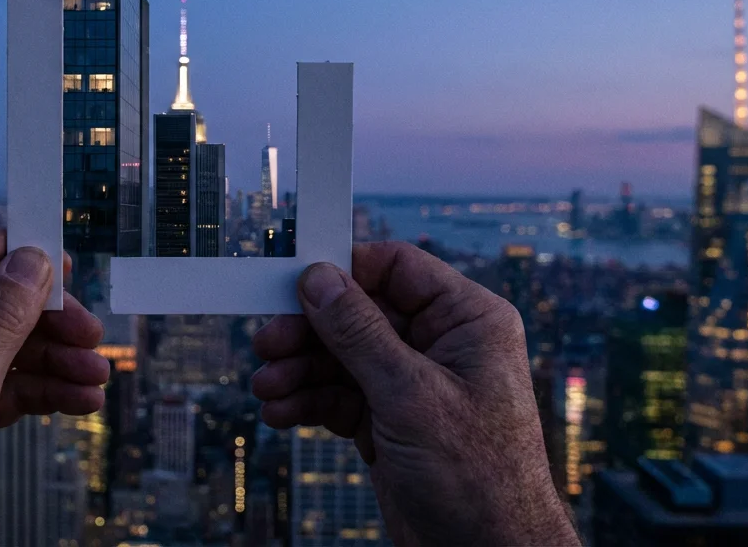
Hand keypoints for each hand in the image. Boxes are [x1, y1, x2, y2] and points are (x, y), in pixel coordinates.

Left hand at [0, 228, 108, 546]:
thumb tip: (30, 261)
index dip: (9, 253)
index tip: (61, 262)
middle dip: (44, 316)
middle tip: (90, 330)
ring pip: (2, 344)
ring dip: (53, 356)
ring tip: (94, 375)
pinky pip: (2, 382)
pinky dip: (41, 388)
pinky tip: (77, 399)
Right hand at [251, 242, 577, 545]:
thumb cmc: (480, 478)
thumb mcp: (410, 395)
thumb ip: (359, 332)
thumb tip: (320, 279)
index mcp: (467, 322)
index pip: (398, 269)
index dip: (345, 271)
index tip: (294, 281)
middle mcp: (441, 345)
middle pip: (358, 313)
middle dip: (309, 331)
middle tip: (267, 343)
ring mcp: (413, 384)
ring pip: (341, 356)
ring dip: (300, 370)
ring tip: (268, 388)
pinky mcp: (390, 420)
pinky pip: (339, 395)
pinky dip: (308, 401)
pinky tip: (281, 413)